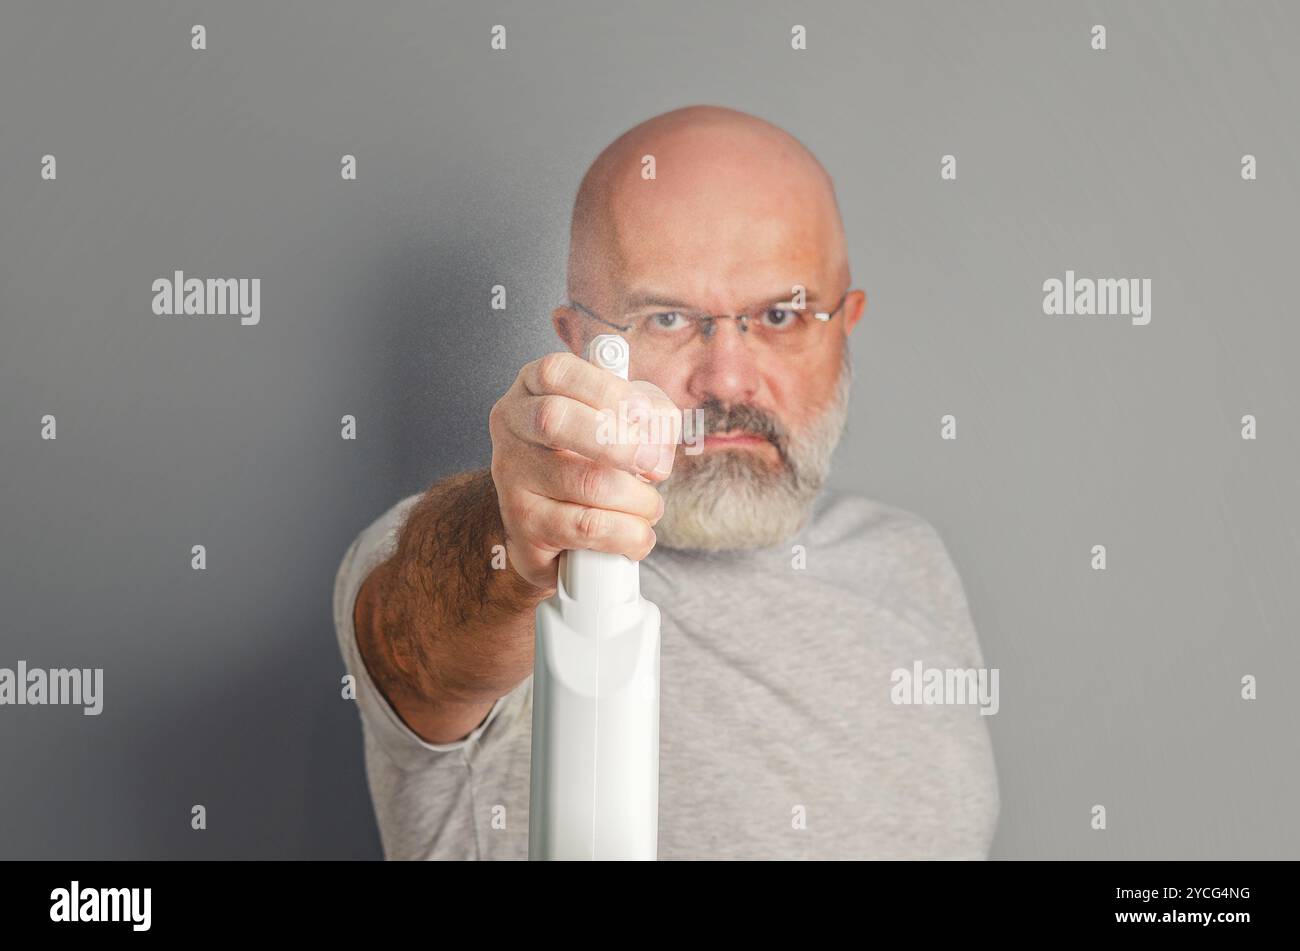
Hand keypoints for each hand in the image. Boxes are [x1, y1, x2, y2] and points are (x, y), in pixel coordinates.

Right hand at [489, 351, 680, 589]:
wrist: (547, 526)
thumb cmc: (589, 462)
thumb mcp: (614, 423)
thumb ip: (644, 414)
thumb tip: (661, 431)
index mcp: (532, 389)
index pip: (557, 372)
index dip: (607, 390)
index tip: (644, 414)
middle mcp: (513, 428)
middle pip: (555, 420)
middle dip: (620, 443)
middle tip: (653, 464)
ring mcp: (512, 478)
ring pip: (587, 482)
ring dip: (638, 500)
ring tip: (649, 507)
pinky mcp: (524, 525)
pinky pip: (588, 527)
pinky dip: (628, 534)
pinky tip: (636, 534)